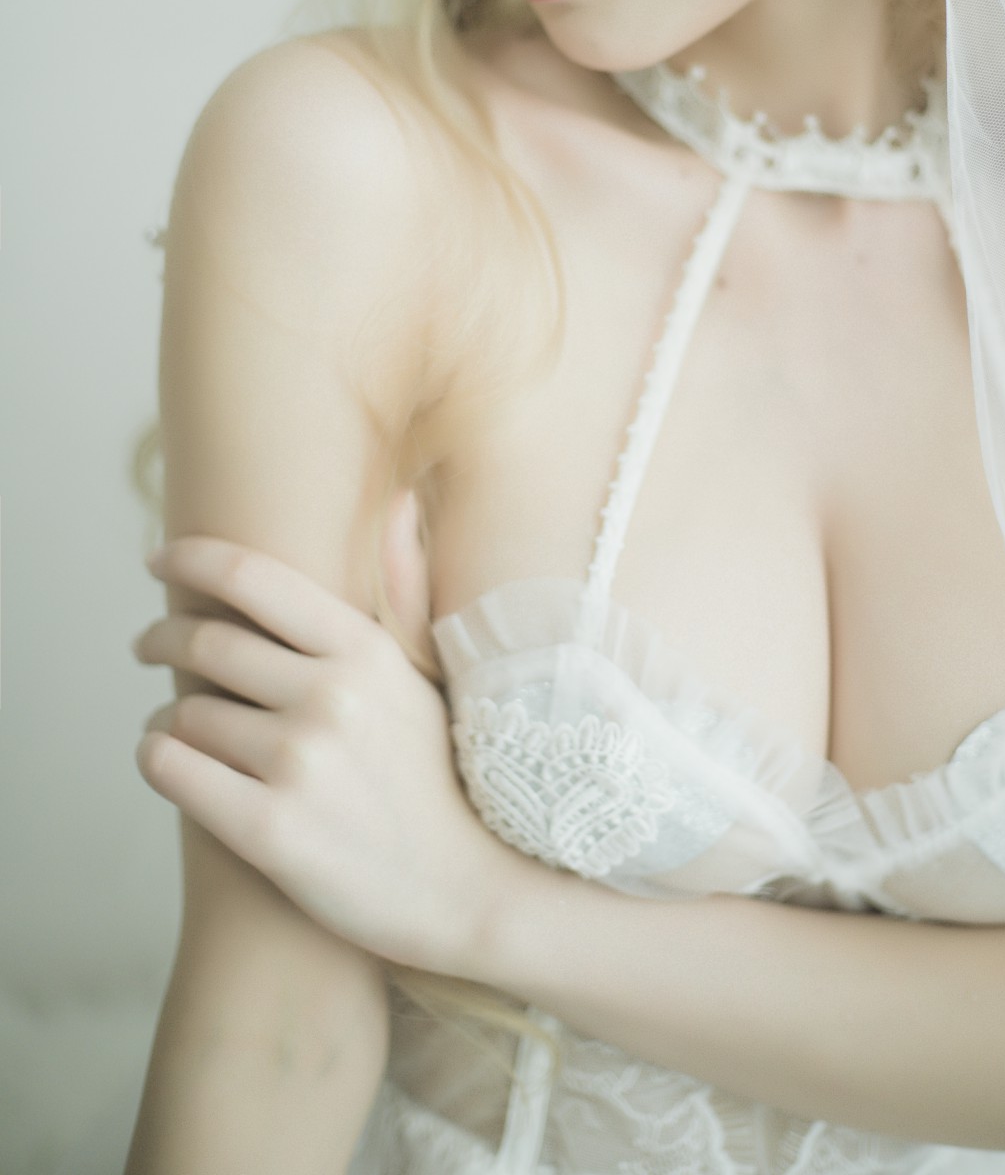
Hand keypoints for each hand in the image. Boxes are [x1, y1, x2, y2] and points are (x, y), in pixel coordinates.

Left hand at [131, 491, 517, 979]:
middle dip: (162, 637)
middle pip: (205, 642)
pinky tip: (167, 760)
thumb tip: (401, 500)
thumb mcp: (433, 674)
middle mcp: (330, 698)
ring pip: (183, 711)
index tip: (158, 560)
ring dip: (166, 713)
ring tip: (175, 723)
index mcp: (366, 651)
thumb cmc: (445, 777)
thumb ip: (405, 585)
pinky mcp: (268, 832)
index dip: (192, 559)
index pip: (255, 580)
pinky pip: (171, 770)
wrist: (469, 892)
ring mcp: (298, 765)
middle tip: (147, 643)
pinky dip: (155, 758)